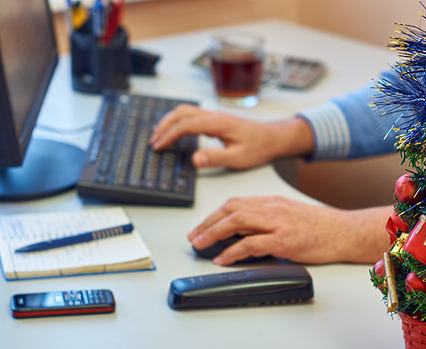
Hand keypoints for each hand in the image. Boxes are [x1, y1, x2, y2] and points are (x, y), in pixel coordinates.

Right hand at [150, 104, 313, 168]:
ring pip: (185, 111)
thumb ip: (216, 158)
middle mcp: (214, 115)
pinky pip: (191, 115)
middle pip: (181, 113)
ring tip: (158, 135)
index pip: (185, 125)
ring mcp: (214, 116)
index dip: (169, 135)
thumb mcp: (238, 157)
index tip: (158, 146)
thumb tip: (195, 159)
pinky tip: (174, 131)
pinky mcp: (215, 120)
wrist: (272, 139)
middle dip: (163, 126)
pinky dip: (177, 121)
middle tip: (153, 141)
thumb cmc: (258, 147)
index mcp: (217, 123)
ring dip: (169, 121)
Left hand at [188, 196, 392, 264]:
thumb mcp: (290, 216)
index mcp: (272, 202)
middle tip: (194, 237)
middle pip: (230, 210)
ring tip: (200, 245)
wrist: (346, 232)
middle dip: (207, 223)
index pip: (235, 203)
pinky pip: (251, 244)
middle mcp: (272, 208)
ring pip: (236, 222)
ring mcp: (278, 223)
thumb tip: (244, 235)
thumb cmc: (321, 227)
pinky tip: (222, 258)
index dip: (214, 215)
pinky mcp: (284, 240)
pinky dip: (232, 251)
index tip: (201, 226)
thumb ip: (267, 221)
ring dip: (213, 234)